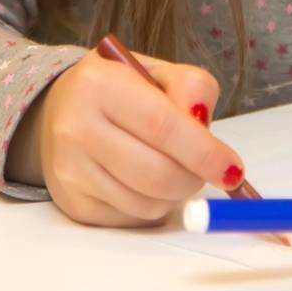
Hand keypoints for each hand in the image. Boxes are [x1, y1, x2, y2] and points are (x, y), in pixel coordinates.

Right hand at [5, 48, 246, 226]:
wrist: (59, 109)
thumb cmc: (120, 89)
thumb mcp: (157, 72)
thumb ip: (192, 89)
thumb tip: (205, 131)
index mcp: (99, 85)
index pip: (163, 127)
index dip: (205, 153)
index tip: (232, 169)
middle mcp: (76, 128)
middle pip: (157, 174)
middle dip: (194, 179)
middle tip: (204, 170)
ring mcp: (69, 171)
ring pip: (147, 203)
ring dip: (174, 194)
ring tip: (169, 167)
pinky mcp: (72, 204)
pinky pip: (132, 218)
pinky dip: (152, 205)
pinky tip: (142, 181)